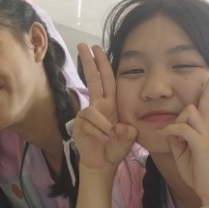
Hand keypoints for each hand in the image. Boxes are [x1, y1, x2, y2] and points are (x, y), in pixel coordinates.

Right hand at [73, 44, 137, 171]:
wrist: (102, 163)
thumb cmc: (115, 148)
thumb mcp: (129, 139)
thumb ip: (127, 133)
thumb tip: (116, 127)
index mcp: (111, 104)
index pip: (107, 79)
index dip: (102, 63)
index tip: (96, 48)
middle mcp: (99, 105)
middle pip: (93, 79)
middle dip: (88, 61)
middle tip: (82, 45)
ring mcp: (88, 113)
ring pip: (93, 109)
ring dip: (103, 124)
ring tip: (108, 137)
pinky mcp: (79, 123)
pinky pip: (89, 120)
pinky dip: (98, 130)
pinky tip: (100, 138)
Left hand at [165, 62, 208, 198]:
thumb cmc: (196, 170)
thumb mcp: (182, 150)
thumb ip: (177, 135)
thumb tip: (171, 126)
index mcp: (203, 128)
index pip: (208, 101)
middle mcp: (206, 127)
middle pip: (205, 99)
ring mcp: (205, 134)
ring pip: (189, 110)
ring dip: (178, 120)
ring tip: (173, 136)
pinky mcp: (201, 143)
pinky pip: (181, 128)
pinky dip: (170, 131)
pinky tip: (165, 137)